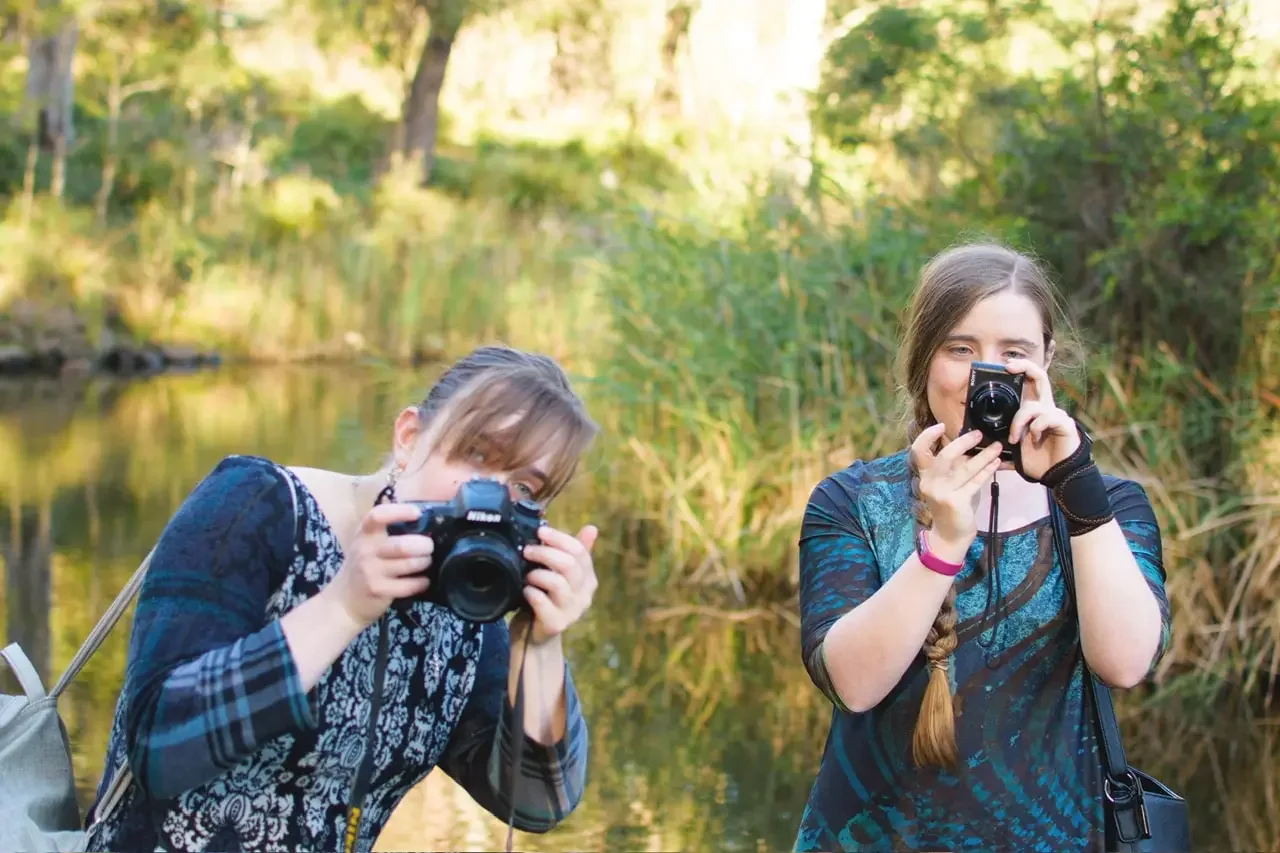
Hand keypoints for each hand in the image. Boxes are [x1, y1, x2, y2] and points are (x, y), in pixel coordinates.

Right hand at [326, 503, 433, 627]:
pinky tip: (423, 581)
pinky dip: (421, 582)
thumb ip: (387, 529)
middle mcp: (365, 550)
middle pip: (403, 546)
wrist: (343, 599)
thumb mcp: (367, 543)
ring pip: (408, 564)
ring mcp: (370, 572)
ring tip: (426, 562)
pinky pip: (408, 585)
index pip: (378, 516)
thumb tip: (422, 516)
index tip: (418, 513)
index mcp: (365, 534)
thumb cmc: (364, 564)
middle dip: (424, 546)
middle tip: (429, 547)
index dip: (400, 512)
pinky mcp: (377, 590)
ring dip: (424, 563)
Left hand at [517, 524, 599, 645]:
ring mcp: (572, 612)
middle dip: (545, 553)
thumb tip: (592, 528)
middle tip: (527, 550)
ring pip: (557, 583)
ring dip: (537, 574)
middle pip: (569, 565)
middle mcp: (584, 595)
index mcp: (588, 579)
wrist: (535, 635)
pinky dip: (530, 593)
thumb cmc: (547, 598)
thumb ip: (574, 552)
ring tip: (527, 575)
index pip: (580, 552)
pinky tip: (525, 591)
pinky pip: (542, 602)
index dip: (559, 538)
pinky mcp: (556, 624)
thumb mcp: (561, 574)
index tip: (540, 532)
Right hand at [911, 423, 1003, 557]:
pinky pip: (975, 482)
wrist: (950, 535)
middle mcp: (930, 483)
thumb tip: (970, 445)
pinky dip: (987, 471)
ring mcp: (942, 493)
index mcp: (925, 476)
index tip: (941, 426)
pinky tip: (996, 463)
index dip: (927, 436)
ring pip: (964, 469)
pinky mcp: (956, 502)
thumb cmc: (951, 506)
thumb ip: (954, 467)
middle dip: (963, 442)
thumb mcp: (948, 484)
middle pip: (944, 456)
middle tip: (978, 435)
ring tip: (997, 447)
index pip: (919, 451)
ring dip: (983, 456)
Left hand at [1005, 358, 1081, 480]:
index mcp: (1032, 410)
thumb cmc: (1036, 460)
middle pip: (1039, 376)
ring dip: (1018, 421)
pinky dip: (1036, 427)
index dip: (1020, 369)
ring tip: (1013, 438)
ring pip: (1032, 406)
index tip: (1004, 366)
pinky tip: (1034, 438)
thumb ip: (997, 444)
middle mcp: (1044, 407)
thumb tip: (976, 445)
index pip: (1029, 382)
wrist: (1057, 474)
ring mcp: (1054, 414)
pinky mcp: (1063, 423)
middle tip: (1008, 367)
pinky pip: (1047, 417)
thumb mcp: (1012, 450)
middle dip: (1024, 366)